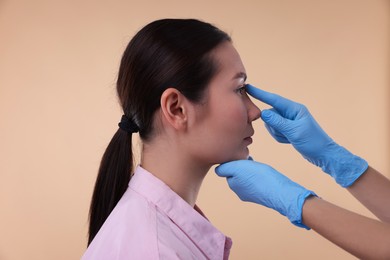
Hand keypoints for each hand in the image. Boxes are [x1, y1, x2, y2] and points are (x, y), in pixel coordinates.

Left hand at [215, 158, 314, 228]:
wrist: (281, 192)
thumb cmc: (260, 178)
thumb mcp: (238, 168)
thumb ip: (225, 168)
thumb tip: (218, 169)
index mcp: (233, 185)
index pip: (227, 169)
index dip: (233, 161)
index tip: (241, 158)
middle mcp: (239, 191)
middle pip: (236, 172)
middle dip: (241, 164)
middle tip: (250, 160)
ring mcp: (251, 193)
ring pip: (246, 175)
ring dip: (250, 168)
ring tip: (258, 166)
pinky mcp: (261, 193)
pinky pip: (256, 180)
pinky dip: (258, 174)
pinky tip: (265, 173)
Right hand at [246, 84, 367, 186]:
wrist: (323, 154)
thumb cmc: (312, 142)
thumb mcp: (293, 132)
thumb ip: (277, 122)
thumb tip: (262, 113)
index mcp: (294, 109)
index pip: (273, 99)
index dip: (260, 93)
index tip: (248, 87)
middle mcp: (291, 113)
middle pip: (270, 114)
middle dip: (273, 125)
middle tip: (285, 134)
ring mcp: (289, 120)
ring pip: (271, 123)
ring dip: (276, 133)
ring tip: (289, 138)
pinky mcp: (287, 128)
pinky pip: (275, 131)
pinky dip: (279, 137)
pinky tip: (289, 140)